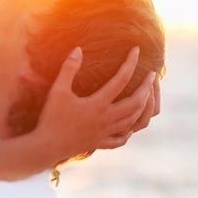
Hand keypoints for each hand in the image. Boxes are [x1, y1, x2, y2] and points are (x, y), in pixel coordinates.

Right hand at [32, 46, 154, 163]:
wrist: (45, 147)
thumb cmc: (51, 118)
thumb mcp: (58, 91)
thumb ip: (68, 69)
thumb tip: (78, 49)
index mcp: (98, 104)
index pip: (121, 80)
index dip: (130, 63)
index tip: (136, 51)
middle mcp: (106, 119)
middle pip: (136, 103)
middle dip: (147, 88)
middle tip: (152, 76)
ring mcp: (104, 133)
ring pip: (133, 121)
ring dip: (143, 107)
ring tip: (146, 96)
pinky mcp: (99, 143)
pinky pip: (120, 140)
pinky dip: (128, 133)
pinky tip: (129, 127)